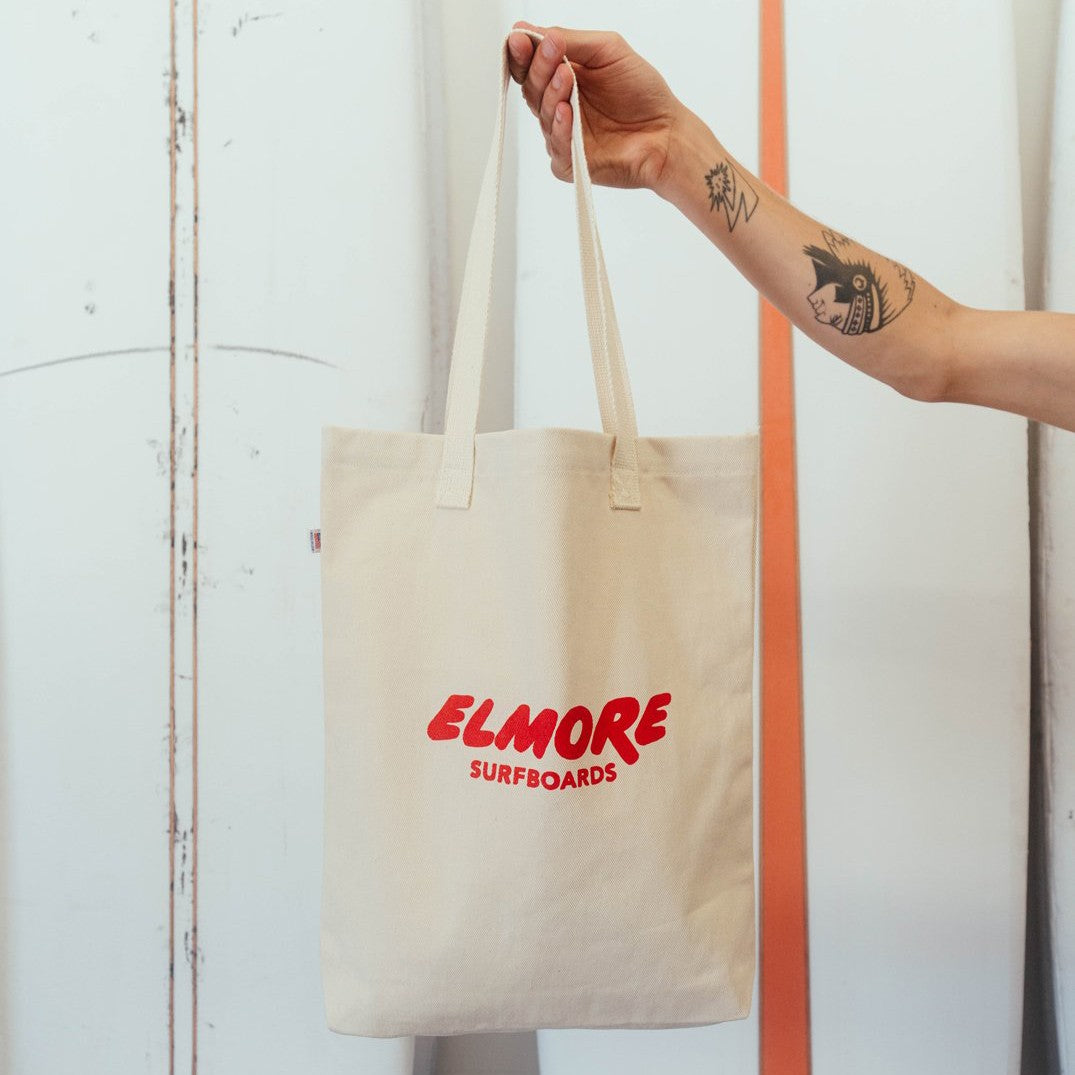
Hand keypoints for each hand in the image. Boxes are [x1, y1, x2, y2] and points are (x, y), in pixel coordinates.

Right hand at [506, 21, 686, 193]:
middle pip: (531, 87)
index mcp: (565, 76)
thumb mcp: (607, 50)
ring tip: (566, 78)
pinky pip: (556, 147)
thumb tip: (532, 31)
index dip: (522, 51)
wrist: (665, 132)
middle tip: (551, 52)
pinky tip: (566, 112)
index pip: (531, 64)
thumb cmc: (642, 92)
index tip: (520, 38)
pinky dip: (560, 129)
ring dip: (551, 93)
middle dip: (538, 67)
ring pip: (542, 114)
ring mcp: (563, 134)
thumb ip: (571, 40)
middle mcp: (560, 105)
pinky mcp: (570, 162)